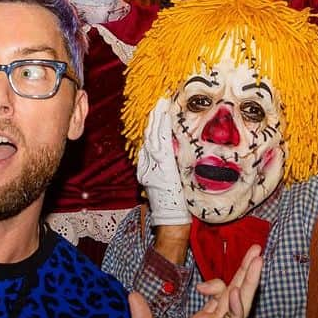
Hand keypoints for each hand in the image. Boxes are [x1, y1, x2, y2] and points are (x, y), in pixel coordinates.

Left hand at [131, 244, 262, 317]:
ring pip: (240, 307)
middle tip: (257, 250)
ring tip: (258, 262)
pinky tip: (237, 296)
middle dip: (246, 272)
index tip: (200, 285)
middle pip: (235, 294)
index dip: (215, 283)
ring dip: (249, 285)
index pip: (217, 296)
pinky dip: (235, 312)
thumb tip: (132, 293)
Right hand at [137, 98, 188, 225]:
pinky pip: (161, 141)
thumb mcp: (164, 184)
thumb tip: (172, 157)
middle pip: (147, 134)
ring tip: (160, 102)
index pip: (147, 141)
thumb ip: (164, 169)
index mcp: (146, 167)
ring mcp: (153, 163)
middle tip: (157, 100)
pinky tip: (164, 115)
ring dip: (156, 117)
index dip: (150, 125)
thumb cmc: (172, 203)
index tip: (155, 110)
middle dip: (152, 116)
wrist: (171, 217)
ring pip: (152, 135)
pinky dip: (161, 127)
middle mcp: (147, 163)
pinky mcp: (163, 164)